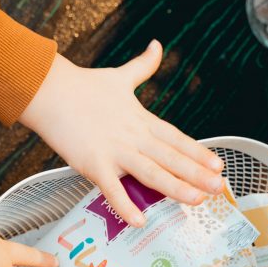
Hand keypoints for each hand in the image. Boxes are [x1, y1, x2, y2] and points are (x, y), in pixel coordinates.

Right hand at [20, 43, 224, 226]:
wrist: (49, 91)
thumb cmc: (82, 86)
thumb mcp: (120, 77)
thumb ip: (143, 66)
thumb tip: (157, 45)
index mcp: (141, 120)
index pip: (176, 139)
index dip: (198, 152)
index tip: (218, 165)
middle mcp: (133, 137)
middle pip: (171, 158)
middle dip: (196, 174)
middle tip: (218, 187)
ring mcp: (114, 152)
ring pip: (151, 173)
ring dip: (175, 187)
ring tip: (195, 200)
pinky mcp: (93, 164)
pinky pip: (112, 189)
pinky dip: (125, 205)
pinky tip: (139, 221)